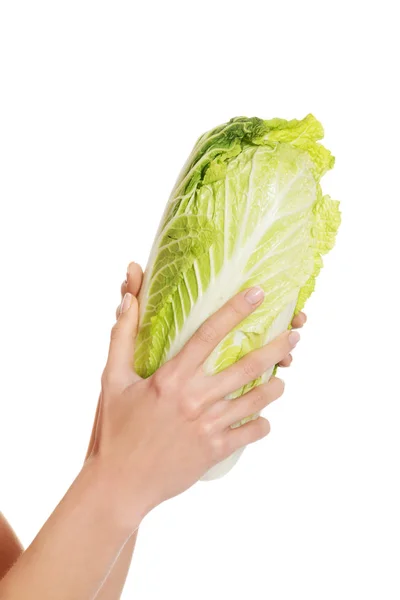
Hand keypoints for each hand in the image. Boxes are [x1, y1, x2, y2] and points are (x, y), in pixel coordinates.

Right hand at [89, 282, 302, 529]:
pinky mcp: (215, 449)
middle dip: (275, 347)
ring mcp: (208, 425)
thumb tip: (128, 301)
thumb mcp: (112, 380)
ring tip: (283, 377)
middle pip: (246, 365)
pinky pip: (250, 432)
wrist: (119, 484)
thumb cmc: (114, 430)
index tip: (258, 294)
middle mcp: (195, 398)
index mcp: (171, 378)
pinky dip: (261, 424)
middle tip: (293, 335)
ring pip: (256, 399)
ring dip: (275, 386)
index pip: (208, 335)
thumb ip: (121, 338)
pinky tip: (263, 418)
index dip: (235, 310)